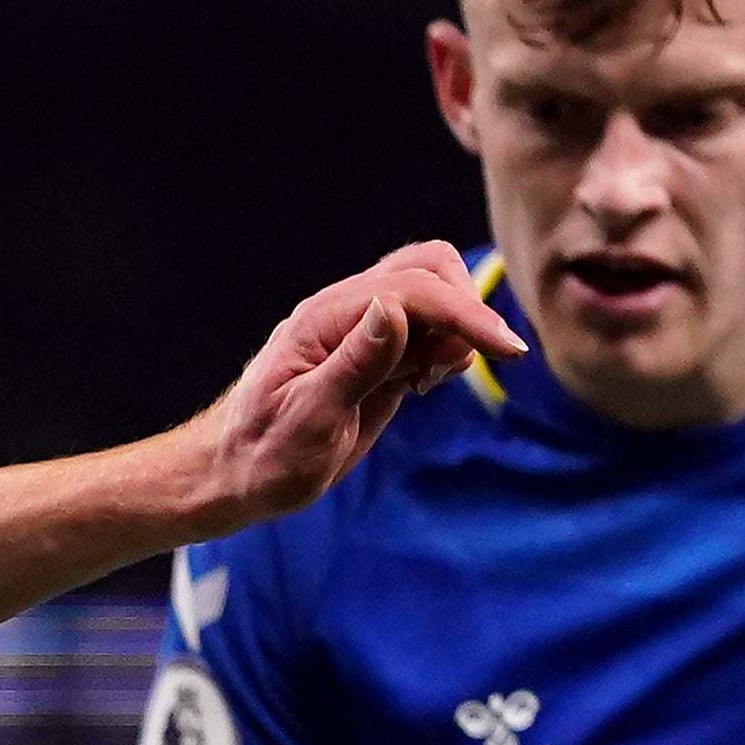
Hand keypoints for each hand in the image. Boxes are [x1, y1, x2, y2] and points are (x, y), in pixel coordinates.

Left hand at [164, 241, 529, 536]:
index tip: (507, 351)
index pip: (413, 291)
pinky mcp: (378, 354)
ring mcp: (363, 329)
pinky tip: (420, 385)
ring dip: (454, 332)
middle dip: (462, 311)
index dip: (466, 314)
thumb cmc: (264, 457)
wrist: (237, 477)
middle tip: (440, 374)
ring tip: (423, 384)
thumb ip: (354, 363)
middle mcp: (346, 311)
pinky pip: (428, 329)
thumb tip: (396, 308)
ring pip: (435, 293)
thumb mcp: (308, 420)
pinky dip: (444, 349)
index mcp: (326, 319)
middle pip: (430, 267)